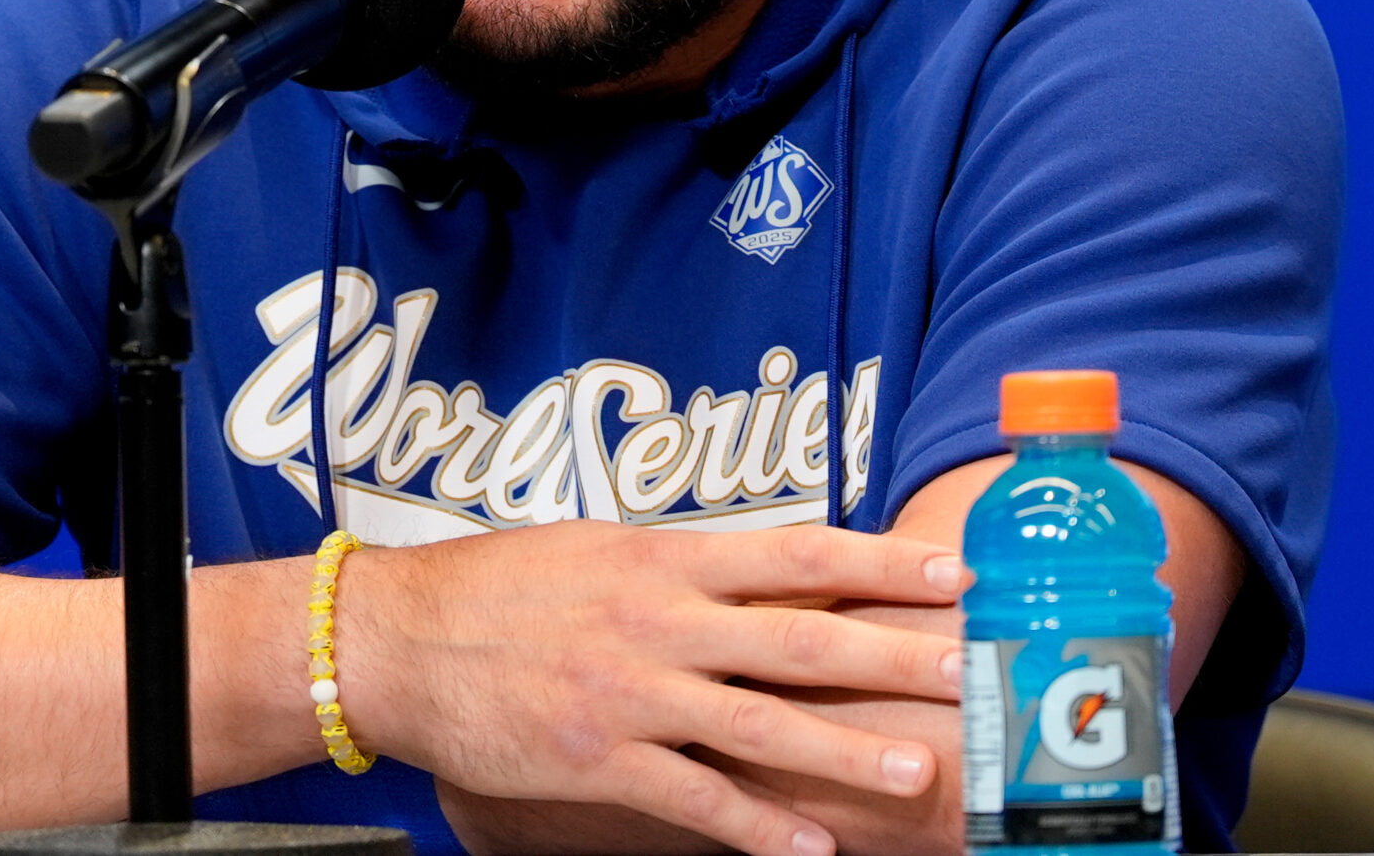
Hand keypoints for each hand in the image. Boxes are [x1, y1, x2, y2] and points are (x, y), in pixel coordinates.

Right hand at [334, 521, 966, 855]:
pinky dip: (760, 829)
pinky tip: (813, 852)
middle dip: (895, 656)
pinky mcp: (602, 759)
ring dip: (846, 751)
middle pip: (802, 638)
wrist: (403, 639)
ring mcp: (634, 693)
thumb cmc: (501, 587)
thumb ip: (683, 566)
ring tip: (917, 773)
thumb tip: (764, 571)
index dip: (881, 561)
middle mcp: (661, 620)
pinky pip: (698, 800)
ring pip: (763, 724)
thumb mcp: (600, 548)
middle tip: (970, 673)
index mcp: (666, 558)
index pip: (799, 552)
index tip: (952, 570)